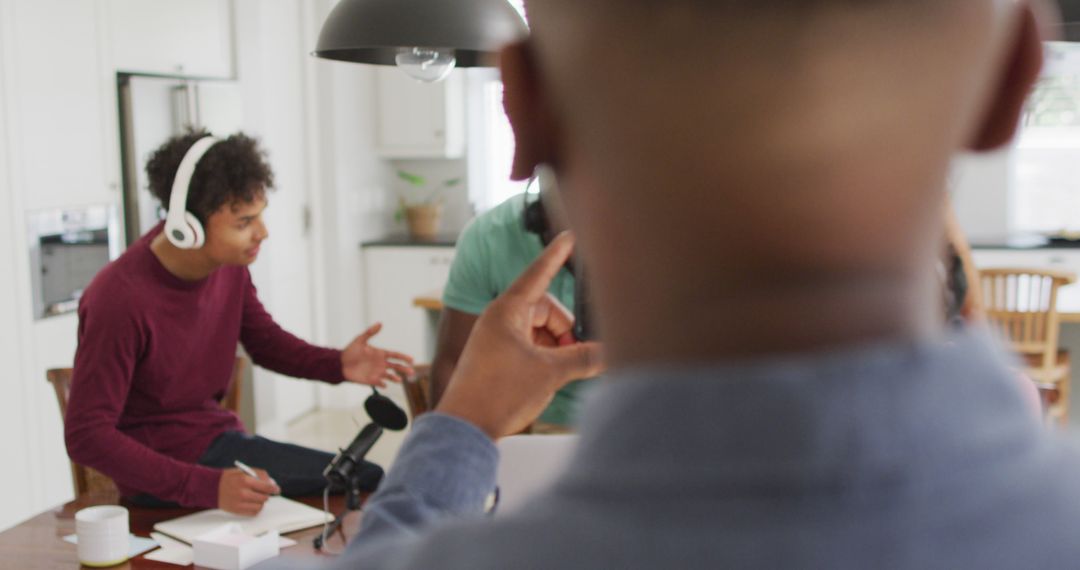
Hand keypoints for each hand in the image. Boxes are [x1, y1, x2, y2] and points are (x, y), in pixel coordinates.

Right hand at [217, 467, 279, 515]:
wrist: (211, 488)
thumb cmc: (229, 478)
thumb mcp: (243, 471)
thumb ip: (259, 475)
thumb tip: (272, 483)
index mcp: (245, 480)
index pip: (266, 486)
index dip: (274, 488)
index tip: (277, 489)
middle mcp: (243, 492)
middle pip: (264, 497)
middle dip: (266, 494)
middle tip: (264, 492)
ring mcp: (239, 503)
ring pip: (260, 505)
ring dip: (260, 501)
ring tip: (254, 496)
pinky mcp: (237, 510)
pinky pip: (254, 512)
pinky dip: (256, 508)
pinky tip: (251, 502)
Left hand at [341, 323, 414, 386]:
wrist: (340, 364)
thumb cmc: (350, 351)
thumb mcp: (360, 340)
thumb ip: (370, 332)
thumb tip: (380, 323)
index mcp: (380, 354)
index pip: (395, 355)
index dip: (404, 357)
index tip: (411, 359)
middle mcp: (381, 363)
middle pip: (396, 367)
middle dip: (404, 369)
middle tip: (412, 371)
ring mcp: (377, 372)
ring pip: (391, 376)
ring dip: (396, 378)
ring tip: (399, 380)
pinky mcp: (371, 381)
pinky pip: (380, 384)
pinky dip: (383, 385)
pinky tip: (384, 385)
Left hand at [437, 232, 603, 438]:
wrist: (464, 428)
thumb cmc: (495, 394)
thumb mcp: (550, 373)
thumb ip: (583, 358)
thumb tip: (608, 352)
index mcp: (507, 310)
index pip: (538, 273)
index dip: (556, 255)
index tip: (568, 236)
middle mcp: (499, 319)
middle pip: (545, 311)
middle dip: (565, 332)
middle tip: (577, 355)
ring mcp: (495, 339)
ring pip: (538, 331)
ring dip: (556, 348)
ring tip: (562, 372)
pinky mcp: (495, 359)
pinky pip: (528, 347)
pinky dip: (544, 358)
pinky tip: (551, 377)